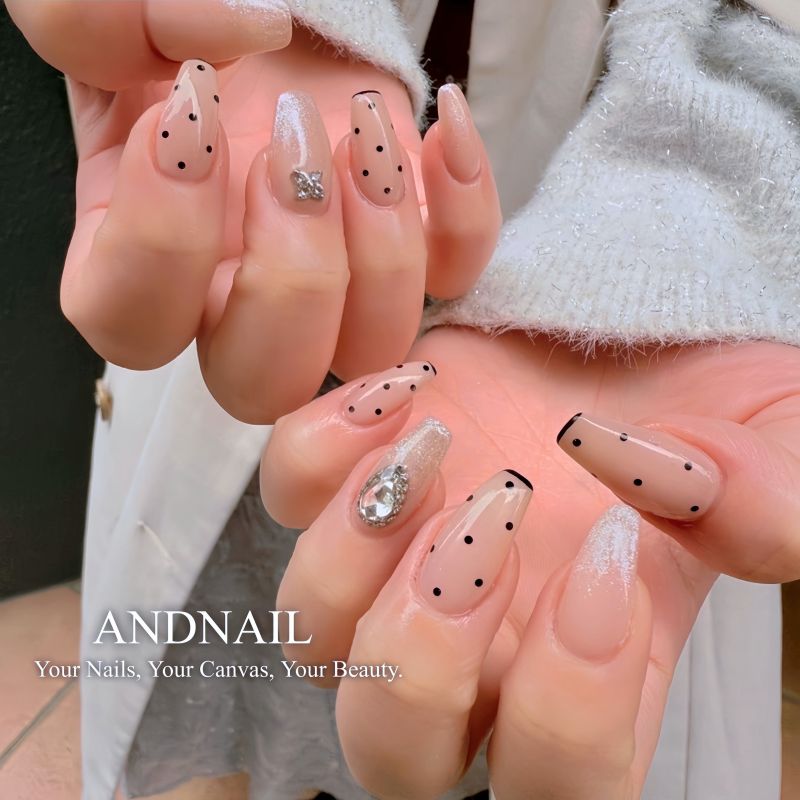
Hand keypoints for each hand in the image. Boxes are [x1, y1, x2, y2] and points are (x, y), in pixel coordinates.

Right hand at [7, 0, 500, 421]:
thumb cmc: (174, 19)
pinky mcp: (410, 243)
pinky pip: (456, 275)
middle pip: (261, 382)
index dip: (160, 245)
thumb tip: (241, 40)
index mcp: (137, 259)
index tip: (187, 119)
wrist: (266, 5)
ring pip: (369, 347)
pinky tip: (442, 126)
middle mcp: (234, 297)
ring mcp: (333, 284)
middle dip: (290, 277)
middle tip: (289, 149)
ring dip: (380, 248)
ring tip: (363, 129)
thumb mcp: (95, 3)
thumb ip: (96, 23)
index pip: (132, 325)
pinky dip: (465, 213)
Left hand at [261, 328, 799, 798]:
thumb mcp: (772, 439)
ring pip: (309, 639)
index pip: (556, 788)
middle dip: (425, 654)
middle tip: (496, 514)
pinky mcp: (353, 472)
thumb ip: (772, 496)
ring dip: (353, 554)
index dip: (569, 719)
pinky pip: (284, 495)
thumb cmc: (697, 399)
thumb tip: (706, 499)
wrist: (620, 325)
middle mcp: (480, 636)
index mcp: (590, 665)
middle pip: (392, 749)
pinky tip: (403, 393)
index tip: (609, 558)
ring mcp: (398, 557)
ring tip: (436, 446)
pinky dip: (319, 452)